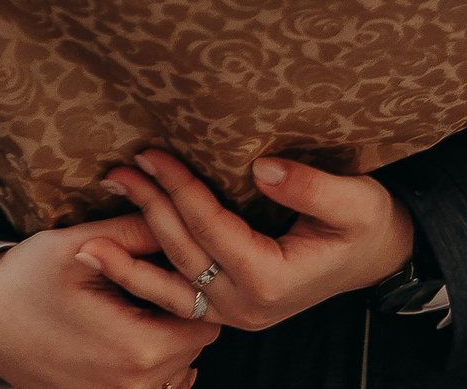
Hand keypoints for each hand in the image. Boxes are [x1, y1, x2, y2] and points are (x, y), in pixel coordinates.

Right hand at [0, 214, 215, 388]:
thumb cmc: (27, 276)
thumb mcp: (83, 242)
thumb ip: (143, 231)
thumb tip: (190, 213)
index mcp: (134, 349)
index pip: (205, 320)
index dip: (196, 288)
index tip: (175, 265)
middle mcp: (128, 386)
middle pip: (193, 346)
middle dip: (183, 311)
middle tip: (156, 278)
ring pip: (175, 367)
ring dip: (167, 336)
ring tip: (138, 303)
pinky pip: (150, 385)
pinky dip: (149, 360)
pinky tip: (128, 328)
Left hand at [88, 150, 413, 331]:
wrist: (379, 257)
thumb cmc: (369, 224)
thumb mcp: (354, 200)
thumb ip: (309, 187)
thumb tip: (260, 167)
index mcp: (270, 279)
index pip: (211, 227)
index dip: (179, 189)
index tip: (152, 155)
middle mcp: (246, 305)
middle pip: (184, 251)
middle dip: (149, 208)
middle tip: (117, 171)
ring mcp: (234, 312)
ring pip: (171, 282)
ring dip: (130, 254)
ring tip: (88, 230)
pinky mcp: (229, 308)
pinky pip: (176, 296)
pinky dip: (142, 280)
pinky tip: (111, 262)